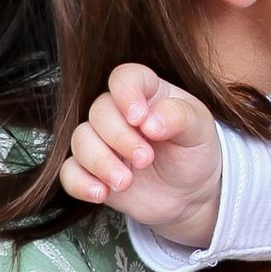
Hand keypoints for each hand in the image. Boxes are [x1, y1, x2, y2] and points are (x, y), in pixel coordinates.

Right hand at [62, 63, 222, 247]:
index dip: (126, 94)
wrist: (191, 193)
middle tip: (146, 159)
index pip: (124, 78)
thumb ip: (180, 117)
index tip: (140, 119)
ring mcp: (102, 142)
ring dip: (100, 162)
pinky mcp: (92, 171)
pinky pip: (70, 172)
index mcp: (146, 93)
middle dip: (119, 138)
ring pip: (80, 140)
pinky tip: (101, 194)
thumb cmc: (194, 151)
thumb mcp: (200, 130)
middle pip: (99, 111)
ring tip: (126, 182)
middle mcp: (118, 113)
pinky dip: (80, 183)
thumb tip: (151, 122)